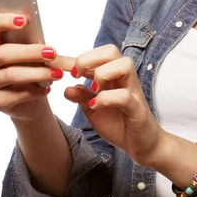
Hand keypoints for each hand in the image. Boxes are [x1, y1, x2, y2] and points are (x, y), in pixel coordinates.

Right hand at [0, 0, 72, 120]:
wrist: (30, 97)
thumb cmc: (29, 64)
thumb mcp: (29, 44)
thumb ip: (24, 28)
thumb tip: (10, 8)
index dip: (4, 21)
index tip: (24, 20)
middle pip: (3, 53)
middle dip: (30, 52)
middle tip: (52, 52)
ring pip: (12, 75)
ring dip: (38, 73)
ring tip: (58, 73)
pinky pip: (17, 94)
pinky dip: (35, 90)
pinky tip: (47, 87)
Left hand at [65, 44, 162, 166]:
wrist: (143, 145)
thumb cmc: (120, 123)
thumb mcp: (94, 109)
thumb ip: (82, 97)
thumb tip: (66, 88)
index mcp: (113, 76)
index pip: (95, 56)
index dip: (71, 58)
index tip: (53, 64)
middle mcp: (125, 79)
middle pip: (112, 51)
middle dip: (89, 59)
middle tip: (76, 75)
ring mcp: (133, 92)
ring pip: (124, 64)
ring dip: (103, 74)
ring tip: (93, 90)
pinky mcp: (137, 109)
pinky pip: (124, 96)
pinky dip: (106, 98)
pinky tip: (96, 106)